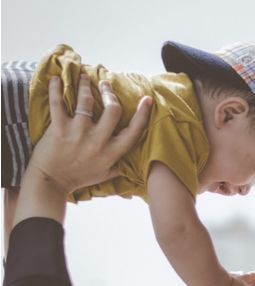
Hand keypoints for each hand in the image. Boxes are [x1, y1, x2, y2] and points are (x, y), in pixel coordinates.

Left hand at [13, 75, 152, 226]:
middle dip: (110, 93)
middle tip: (105, 84)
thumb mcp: (105, 175)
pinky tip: (56, 78)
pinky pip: (58, 103)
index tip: (147, 100)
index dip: (143, 114)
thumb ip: (120, 165)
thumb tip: (134, 161)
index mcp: (111, 153)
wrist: (51, 183)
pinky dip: (55, 88)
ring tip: (84, 77)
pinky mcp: (59, 129)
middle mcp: (97, 141)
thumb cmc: (79, 178)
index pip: (133, 131)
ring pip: (86, 101)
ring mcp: (78, 133)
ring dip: (85, 85)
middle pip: (113, 110)